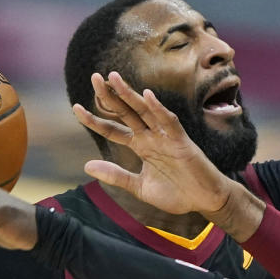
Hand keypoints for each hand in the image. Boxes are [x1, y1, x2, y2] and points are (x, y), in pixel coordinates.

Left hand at [73, 71, 234, 215]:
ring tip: (114, 78)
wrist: (203, 201)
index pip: (114, 129)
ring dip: (130, 94)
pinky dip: (158, 109)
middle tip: (94, 77)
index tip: (76, 108)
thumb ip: (116, 176)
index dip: (95, 120)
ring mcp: (166, 137)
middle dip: (110, 96)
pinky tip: (147, 96)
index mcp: (141, 146)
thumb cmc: (176, 193)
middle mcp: (151, 137)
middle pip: (126, 112)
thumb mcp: (139, 187)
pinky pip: (169, 121)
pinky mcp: (181, 141)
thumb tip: (86, 166)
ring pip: (145, 111)